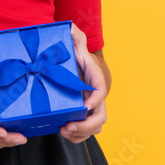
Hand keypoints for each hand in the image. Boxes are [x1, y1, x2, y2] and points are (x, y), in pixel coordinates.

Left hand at [59, 22, 107, 143]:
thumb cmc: (78, 56)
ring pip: (95, 127)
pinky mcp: (85, 116)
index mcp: (95, 79)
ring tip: (64, 130)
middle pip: (100, 116)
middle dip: (86, 125)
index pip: (100, 90)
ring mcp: (92, 108)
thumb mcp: (76, 42)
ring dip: (81, 133)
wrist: (80, 67)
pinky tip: (64, 132)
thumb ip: (75, 35)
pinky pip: (87, 132)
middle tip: (69, 126)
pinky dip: (77, 136)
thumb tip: (71, 27)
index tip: (84, 106)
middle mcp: (97, 96)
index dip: (95, 99)